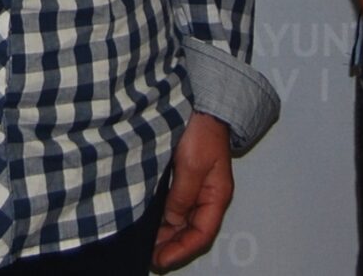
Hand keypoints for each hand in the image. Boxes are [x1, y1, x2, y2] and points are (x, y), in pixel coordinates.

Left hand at [152, 112, 233, 270]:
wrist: (199, 102)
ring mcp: (194, 185)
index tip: (159, 260)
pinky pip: (174, 204)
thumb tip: (171, 222)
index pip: (202, 234)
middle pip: (191, 230)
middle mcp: (206, 194)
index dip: (181, 251)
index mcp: (216, 195)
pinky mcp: (181, 175)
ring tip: (146, 244)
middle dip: (172, 246)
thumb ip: (182, 196)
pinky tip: (148, 219)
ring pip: (181, 219)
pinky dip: (162, 216)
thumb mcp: (191, 165)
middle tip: (149, 257)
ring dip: (166, 233)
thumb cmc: (201, 130)